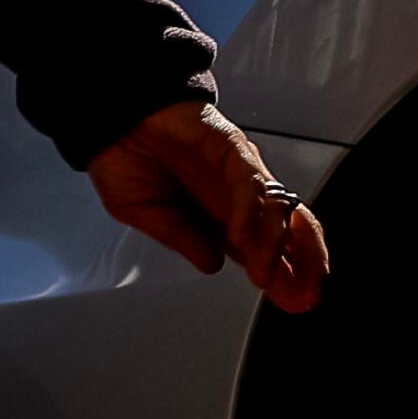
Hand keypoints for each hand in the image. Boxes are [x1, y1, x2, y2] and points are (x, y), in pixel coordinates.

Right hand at [85, 99, 329, 312]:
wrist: (112, 115)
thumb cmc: (125, 157)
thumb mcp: (142, 212)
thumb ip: (179, 237)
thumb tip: (211, 266)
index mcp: (218, 214)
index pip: (263, 249)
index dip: (282, 275)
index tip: (291, 303)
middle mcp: (237, 195)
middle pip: (287, 231)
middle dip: (301, 265)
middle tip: (305, 297)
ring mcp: (239, 172)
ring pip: (277, 210)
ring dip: (277, 247)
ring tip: (270, 279)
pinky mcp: (231, 149)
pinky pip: (248, 186)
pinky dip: (248, 215)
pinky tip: (241, 241)